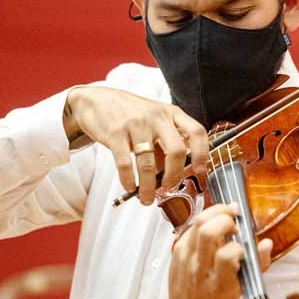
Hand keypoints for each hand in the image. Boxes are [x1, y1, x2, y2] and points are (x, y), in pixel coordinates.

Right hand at [64, 86, 208, 204]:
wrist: (95, 100)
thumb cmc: (128, 113)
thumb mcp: (154, 120)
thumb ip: (165, 143)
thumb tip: (172, 174)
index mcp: (171, 113)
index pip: (196, 132)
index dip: (202, 154)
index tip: (201, 172)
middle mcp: (156, 116)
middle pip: (176, 151)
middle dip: (174, 176)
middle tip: (168, 188)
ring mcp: (136, 123)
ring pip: (149, 163)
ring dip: (148, 187)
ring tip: (146, 198)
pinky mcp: (115, 132)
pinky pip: (125, 164)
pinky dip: (128, 181)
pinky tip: (129, 187)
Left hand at [167, 203, 272, 298]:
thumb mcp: (241, 288)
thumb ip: (258, 265)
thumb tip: (267, 243)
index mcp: (218, 282)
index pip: (226, 255)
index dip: (238, 246)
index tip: (242, 247)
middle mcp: (199, 269)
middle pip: (208, 232)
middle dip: (225, 218)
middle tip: (234, 218)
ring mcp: (185, 259)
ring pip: (196, 224)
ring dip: (214, 212)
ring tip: (225, 215)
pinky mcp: (176, 252)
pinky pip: (189, 228)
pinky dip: (203, 222)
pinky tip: (212, 226)